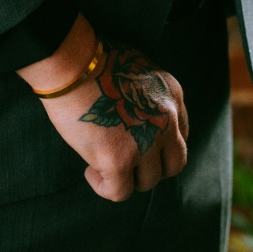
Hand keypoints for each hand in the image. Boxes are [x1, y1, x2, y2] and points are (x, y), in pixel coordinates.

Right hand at [18, 19, 187, 202]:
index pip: (180, 135)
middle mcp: (166, 121)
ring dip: (127, 177)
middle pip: (175, 164)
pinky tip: (90, 171)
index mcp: (171, 95)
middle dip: (153, 167)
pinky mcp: (119, 160)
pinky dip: (104, 187)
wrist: (72, 62)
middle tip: (129, 162)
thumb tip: (136, 116)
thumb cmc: (94, 59)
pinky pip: (119, 192)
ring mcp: (146, 143)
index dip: (160, 145)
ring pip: (148, 181)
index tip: (141, 145)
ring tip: (103, 165)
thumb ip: (146, 96)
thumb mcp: (137, 70)